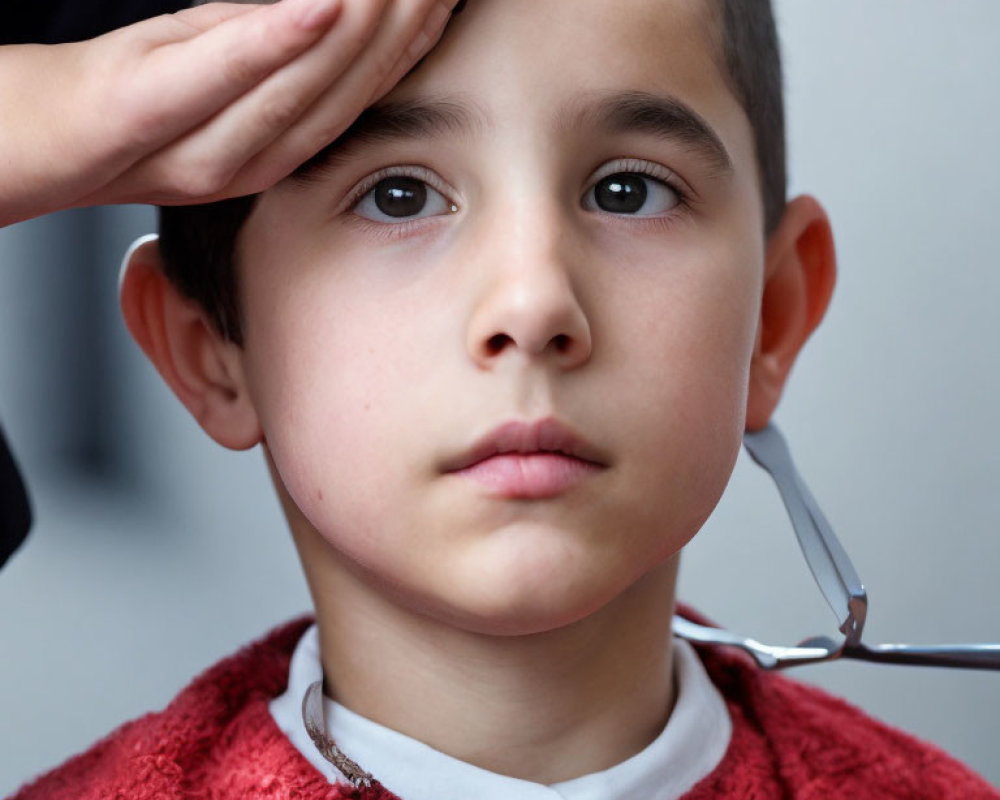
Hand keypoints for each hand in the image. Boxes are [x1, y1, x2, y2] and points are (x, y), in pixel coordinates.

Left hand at [0, 0, 456, 225]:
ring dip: (362, 28)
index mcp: (274, 147)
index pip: (362, 89)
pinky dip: (274, 41)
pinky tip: (321, 5)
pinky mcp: (142, 114)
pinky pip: (221, 77)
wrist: (33, 142)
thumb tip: (337, 18)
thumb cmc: (124, 102)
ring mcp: (200, 147)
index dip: (412, 42)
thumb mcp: (214, 74)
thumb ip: (271, 54)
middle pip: (345, 88)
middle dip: (401, 27)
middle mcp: (252, 158)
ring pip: (303, 87)